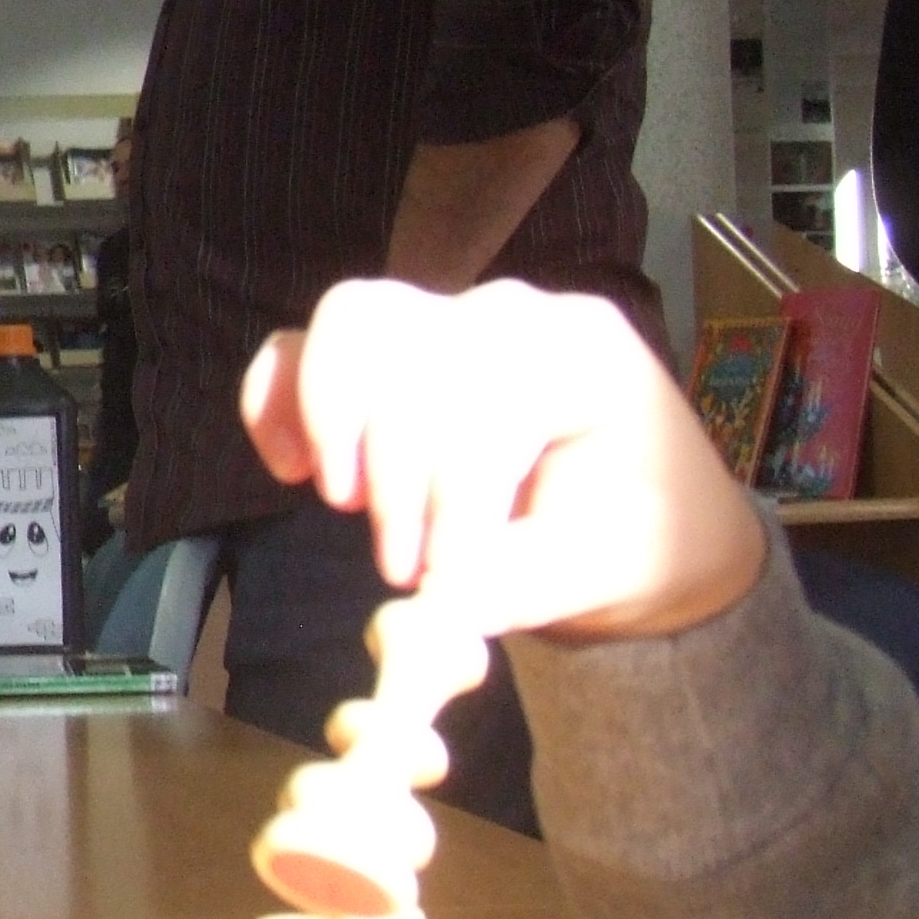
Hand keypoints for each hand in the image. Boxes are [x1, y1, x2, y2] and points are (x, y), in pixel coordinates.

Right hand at [238, 280, 767, 646]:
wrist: (639, 519)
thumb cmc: (638, 537)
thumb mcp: (606, 571)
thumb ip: (525, 583)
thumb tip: (441, 603)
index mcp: (583, 352)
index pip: (488, 406)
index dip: (450, 502)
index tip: (439, 583)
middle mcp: (509, 315)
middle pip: (412, 356)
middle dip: (394, 475)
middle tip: (402, 566)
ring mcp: (442, 319)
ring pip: (352, 326)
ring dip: (333, 424)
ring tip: (348, 502)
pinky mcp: (385, 353)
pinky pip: (302, 344)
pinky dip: (278, 399)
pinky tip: (292, 468)